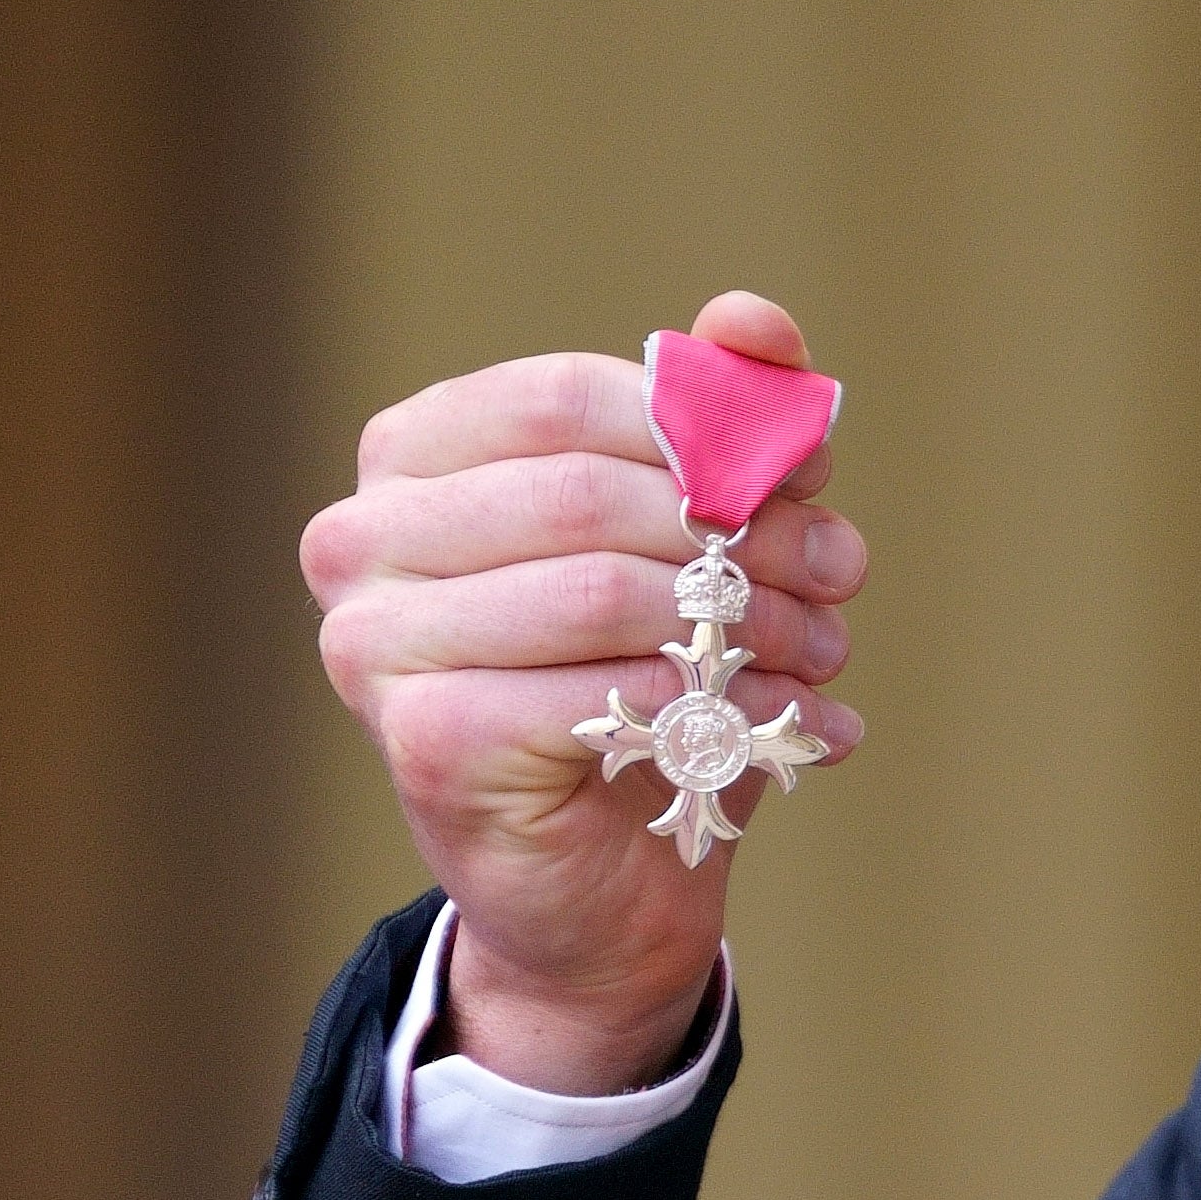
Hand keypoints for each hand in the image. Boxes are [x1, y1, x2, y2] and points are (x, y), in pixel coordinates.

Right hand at [305, 287, 865, 1092]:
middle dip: (738, 531)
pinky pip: (597, 693)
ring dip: (743, 623)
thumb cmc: (647, 680)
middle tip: (839, 574)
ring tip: (821, 653)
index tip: (807, 481)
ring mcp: (372, 644)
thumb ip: (721, 415)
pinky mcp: (424, 742)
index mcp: (412, 456)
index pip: (563, 395)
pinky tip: (773, 725)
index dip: (703, 430)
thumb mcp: (700, 535)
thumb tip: (751, 321)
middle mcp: (361, 539)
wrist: (608, 878)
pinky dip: (707, 706)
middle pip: (586, 492)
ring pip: (600, 592)